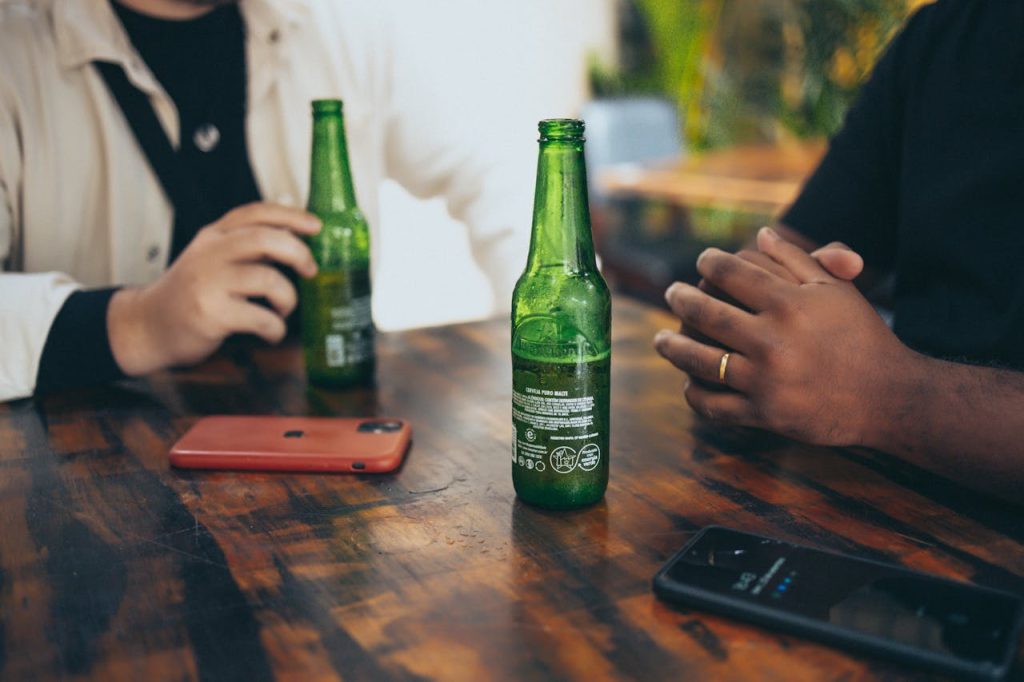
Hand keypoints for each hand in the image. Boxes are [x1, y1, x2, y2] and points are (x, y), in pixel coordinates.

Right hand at [108, 202, 320, 375]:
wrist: (147, 325)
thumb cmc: (190, 294)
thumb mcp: (212, 259)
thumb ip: (246, 247)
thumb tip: (296, 238)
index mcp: (213, 236)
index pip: (256, 213)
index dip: (291, 216)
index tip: (316, 226)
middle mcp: (210, 253)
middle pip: (265, 239)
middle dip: (298, 252)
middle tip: (310, 270)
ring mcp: (209, 283)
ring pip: (268, 279)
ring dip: (288, 299)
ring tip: (282, 310)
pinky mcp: (211, 314)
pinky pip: (262, 318)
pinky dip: (276, 328)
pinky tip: (270, 332)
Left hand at [655, 227, 916, 445]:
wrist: (889, 396)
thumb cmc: (860, 335)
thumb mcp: (835, 291)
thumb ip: (797, 258)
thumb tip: (760, 233)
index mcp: (789, 304)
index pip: (731, 272)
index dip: (710, 262)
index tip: (702, 260)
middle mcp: (772, 340)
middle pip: (705, 312)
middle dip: (680, 298)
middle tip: (671, 292)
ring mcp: (763, 380)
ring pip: (698, 360)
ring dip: (671, 347)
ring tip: (660, 339)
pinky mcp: (762, 414)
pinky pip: (712, 404)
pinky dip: (694, 393)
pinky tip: (688, 381)